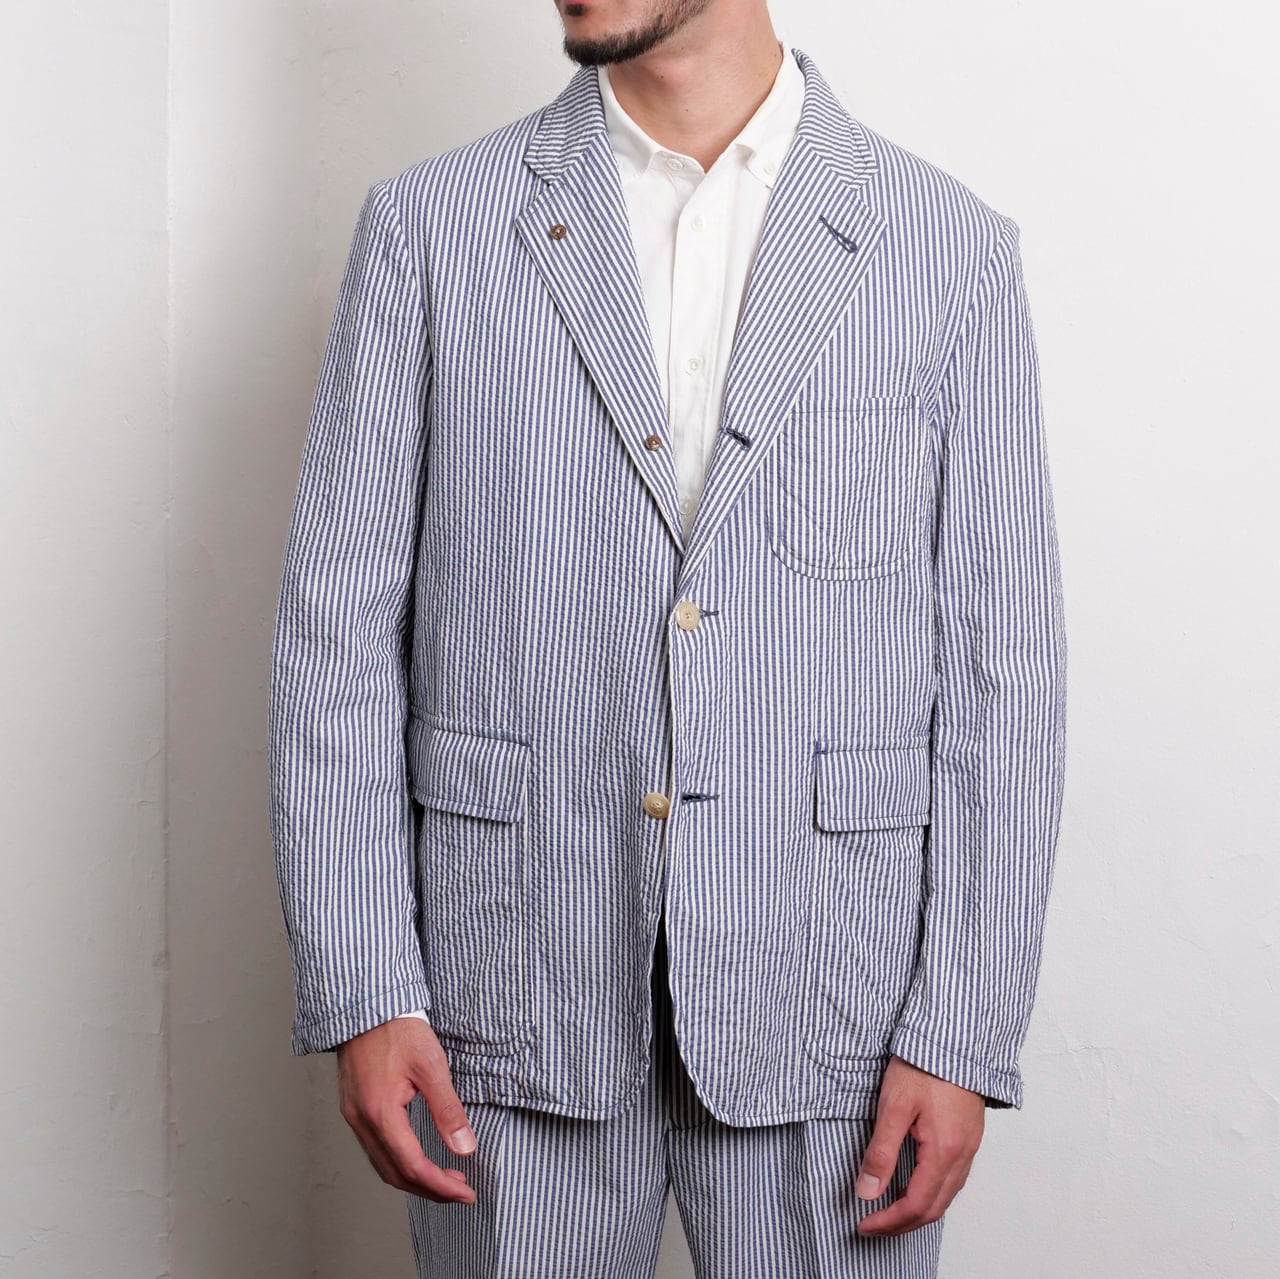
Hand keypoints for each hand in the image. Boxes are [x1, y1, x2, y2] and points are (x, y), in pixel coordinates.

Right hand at [336, 1015, 476, 1203]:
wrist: (366, 1007)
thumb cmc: (398, 1029)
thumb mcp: (431, 1065)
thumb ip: (448, 1109)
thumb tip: (465, 1147)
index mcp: (380, 1112)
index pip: (412, 1166)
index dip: (440, 1185)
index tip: (465, 1193)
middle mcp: (361, 1120)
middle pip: (395, 1174)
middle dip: (430, 1188)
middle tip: (460, 1190)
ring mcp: (354, 1116)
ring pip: (383, 1165)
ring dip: (414, 1178)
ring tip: (445, 1178)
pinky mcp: (354, 1109)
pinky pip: (376, 1149)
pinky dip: (399, 1162)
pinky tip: (418, 1157)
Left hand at [854, 1053, 984, 1235]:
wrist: (953, 1039)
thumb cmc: (923, 1066)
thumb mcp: (894, 1106)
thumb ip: (881, 1152)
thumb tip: (867, 1191)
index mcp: (944, 1151)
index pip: (916, 1205)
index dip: (889, 1221)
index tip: (864, 1224)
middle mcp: (962, 1156)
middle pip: (934, 1209)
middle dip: (902, 1224)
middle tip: (872, 1225)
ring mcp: (969, 1147)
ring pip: (946, 1197)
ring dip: (917, 1211)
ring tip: (888, 1211)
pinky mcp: (969, 1137)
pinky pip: (953, 1180)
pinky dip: (931, 1194)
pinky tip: (914, 1186)